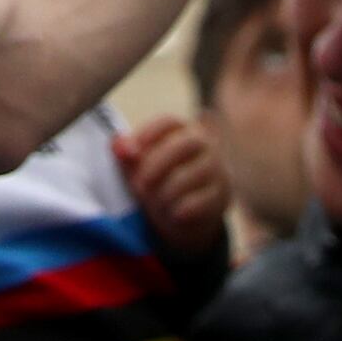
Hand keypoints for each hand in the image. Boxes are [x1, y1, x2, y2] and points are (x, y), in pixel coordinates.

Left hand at [115, 115, 231, 264]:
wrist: (181, 217)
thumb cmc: (157, 182)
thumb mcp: (138, 167)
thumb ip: (126, 153)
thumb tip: (120, 148)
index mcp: (182, 132)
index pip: (170, 122)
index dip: (150, 133)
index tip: (131, 152)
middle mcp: (205, 146)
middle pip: (186, 144)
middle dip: (159, 163)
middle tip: (139, 184)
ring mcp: (217, 170)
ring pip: (196, 173)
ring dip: (169, 190)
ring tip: (155, 202)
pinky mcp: (221, 196)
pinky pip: (205, 199)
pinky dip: (186, 207)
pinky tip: (174, 213)